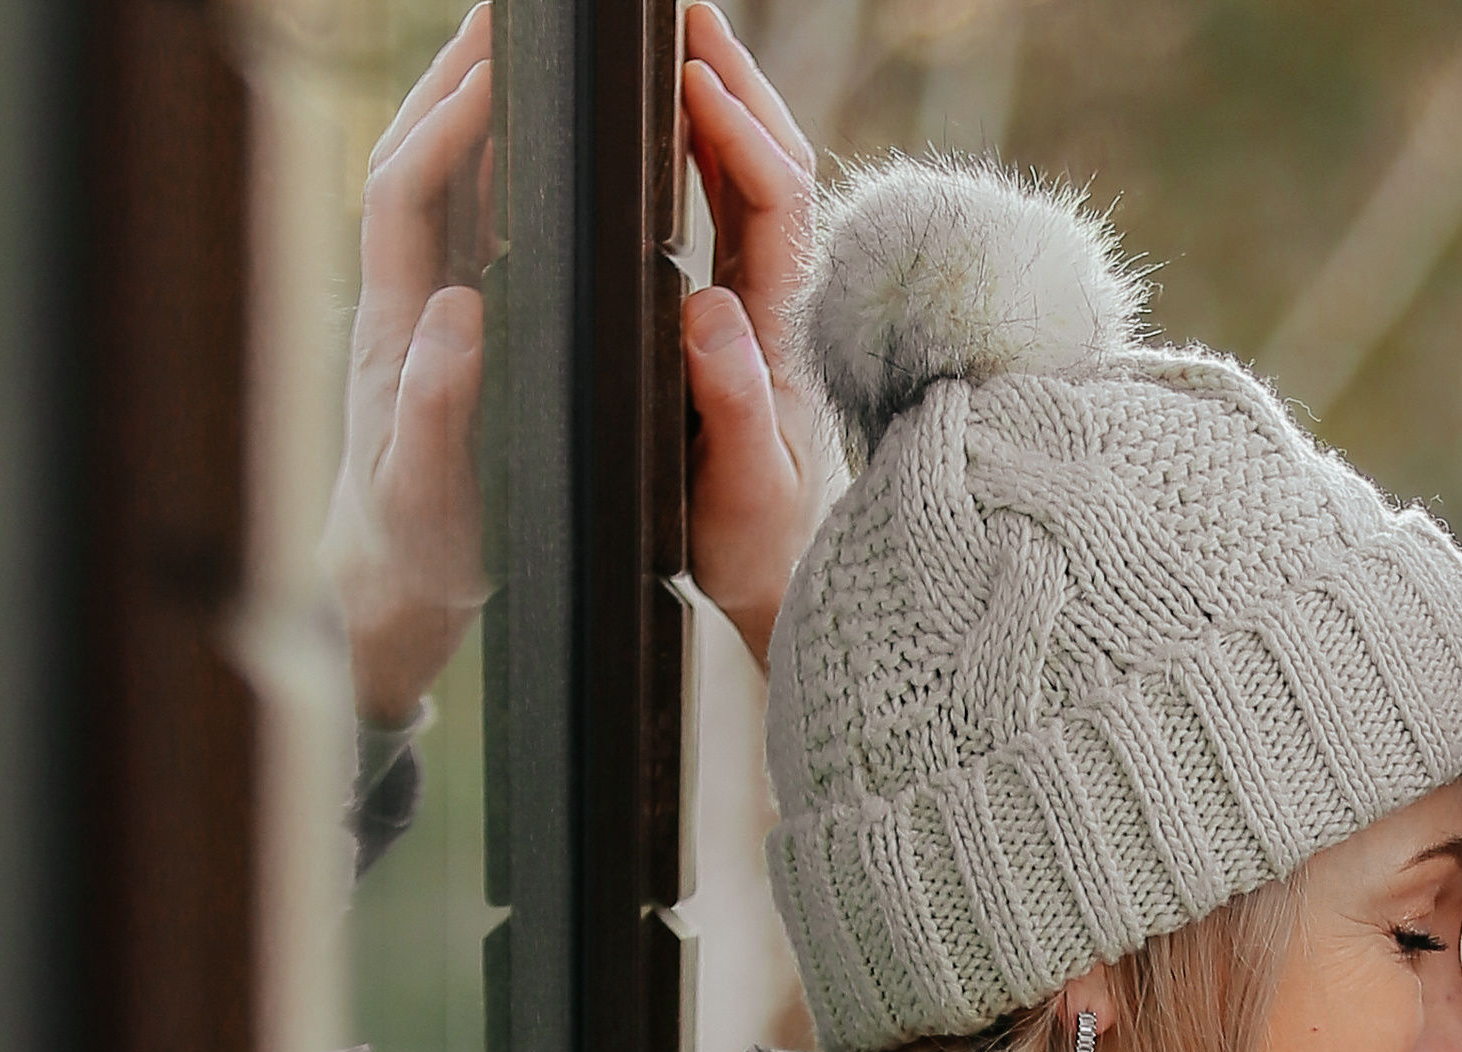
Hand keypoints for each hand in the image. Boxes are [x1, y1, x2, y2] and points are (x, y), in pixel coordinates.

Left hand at [328, 6, 493, 727]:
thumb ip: (438, 411)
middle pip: (414, 156)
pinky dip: (493, 157)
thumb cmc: (420, 551)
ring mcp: (424, 306)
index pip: (409, 195)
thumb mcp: (434, 498)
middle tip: (511, 13)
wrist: (388, 583)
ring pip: (439, 177)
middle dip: (454, 76)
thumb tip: (460, 313)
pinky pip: (468, 217)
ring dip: (471, 102)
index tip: (497, 75)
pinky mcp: (449, 321)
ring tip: (522, 41)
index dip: (448, 128)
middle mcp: (404, 300)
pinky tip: (532, 130)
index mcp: (398, 332)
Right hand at [681, 3, 837, 671]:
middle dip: (732, 79)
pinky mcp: (749, 317)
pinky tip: (675, 123)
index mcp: (785, 329)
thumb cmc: (752, 546)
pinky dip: (709, 151)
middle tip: (682, 13)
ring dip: (722, 102)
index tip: (690, 77)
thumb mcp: (738, 487)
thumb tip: (707, 312)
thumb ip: (730, 402)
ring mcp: (771, 303)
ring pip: (758, 176)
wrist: (778, 584)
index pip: (772, 198)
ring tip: (676, 39)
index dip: (733, 130)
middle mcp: (786, 302)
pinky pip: (737, 210)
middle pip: (774, 161)